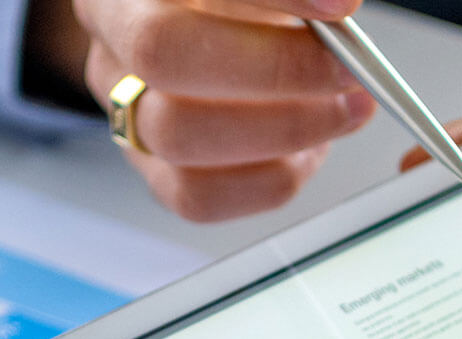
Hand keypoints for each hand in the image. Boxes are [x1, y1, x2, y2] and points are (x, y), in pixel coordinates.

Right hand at [72, 0, 376, 220]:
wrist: (217, 48)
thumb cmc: (246, 16)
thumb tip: (339, 10)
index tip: (340, 8)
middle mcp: (114, 46)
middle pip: (163, 56)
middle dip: (275, 69)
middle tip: (348, 70)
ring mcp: (126, 116)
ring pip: (179, 136)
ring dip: (285, 129)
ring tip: (347, 108)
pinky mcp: (157, 175)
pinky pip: (200, 197)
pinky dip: (273, 176)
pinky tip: (312, 148)